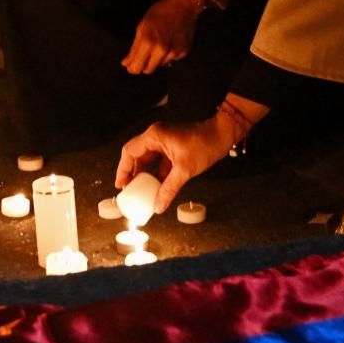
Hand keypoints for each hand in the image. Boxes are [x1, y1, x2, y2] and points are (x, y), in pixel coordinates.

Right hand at [115, 113, 233, 213]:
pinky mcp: (172, 147)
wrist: (222, 136)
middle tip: (129, 190)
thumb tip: (158, 206)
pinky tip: (157, 187)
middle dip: (132, 173)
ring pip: (147, 159)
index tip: (121, 185)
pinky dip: (156, 173)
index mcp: (154, 136)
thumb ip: (169, 189)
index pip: (129, 152)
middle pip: (136, 155)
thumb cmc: (204, 145)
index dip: (123, 170)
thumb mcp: (184, 170)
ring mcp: (164, 141)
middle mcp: (156, 136)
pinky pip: (159, 161)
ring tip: (141, 190)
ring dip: (144, 174)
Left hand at [122, 0, 202, 74]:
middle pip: (148, 70)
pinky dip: (168, 55)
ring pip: (160, 66)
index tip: (130, 65)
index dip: (132, 68)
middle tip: (144, 55)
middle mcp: (161, 50)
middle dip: (143, 65)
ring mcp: (174, 53)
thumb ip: (134, 48)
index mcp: (148, 42)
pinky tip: (169, 42)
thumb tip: (125, 64)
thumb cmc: (159, 13)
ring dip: (157, 59)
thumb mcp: (142, 27)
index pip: (137, 67)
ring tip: (159, 44)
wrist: (183, 5)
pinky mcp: (183, 53)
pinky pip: (171, 60)